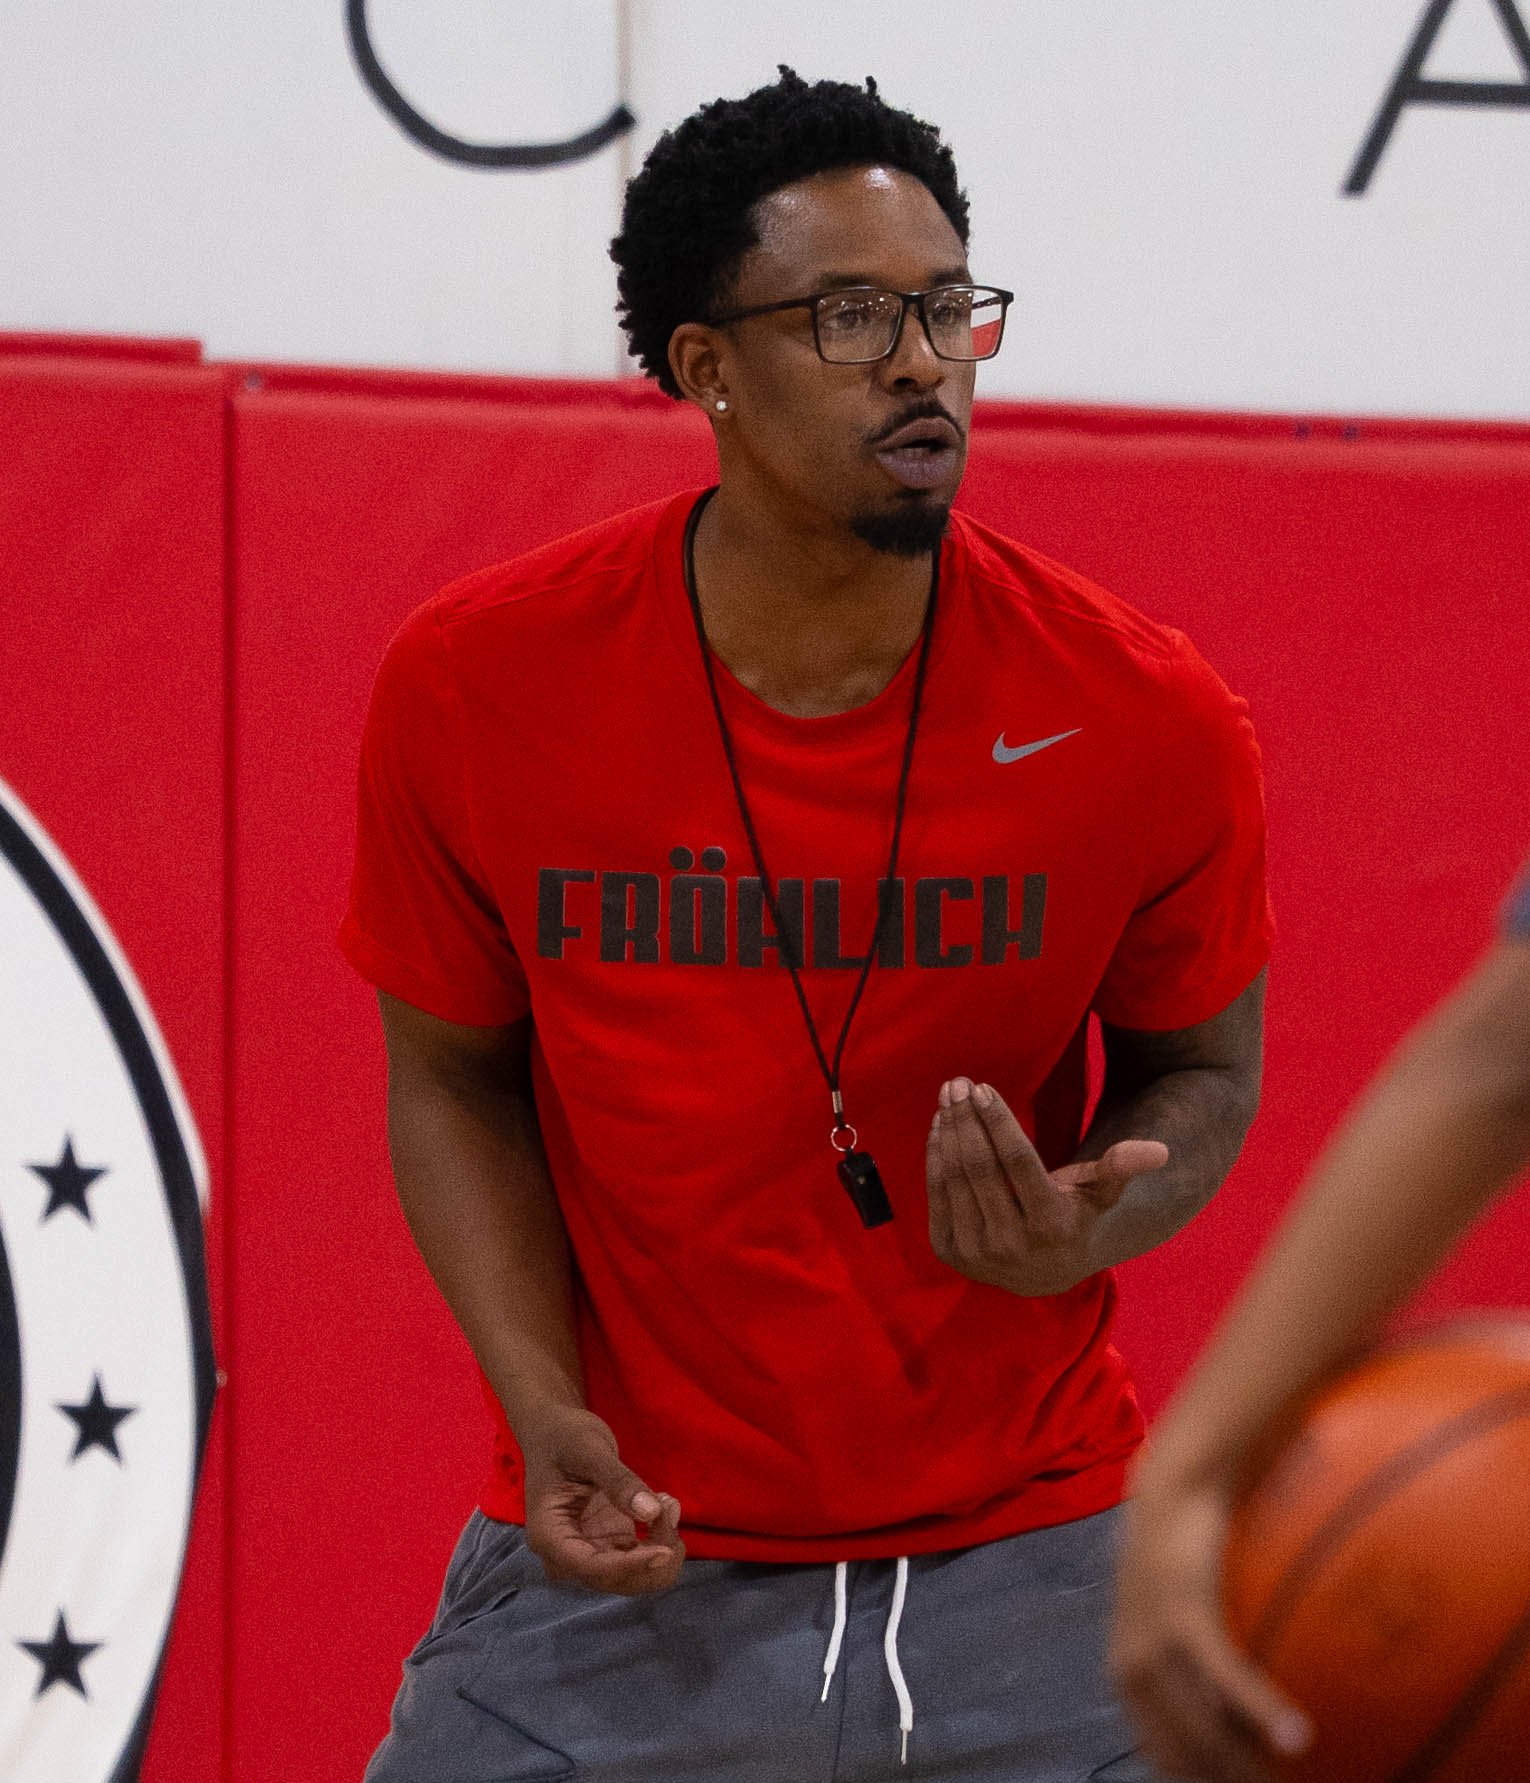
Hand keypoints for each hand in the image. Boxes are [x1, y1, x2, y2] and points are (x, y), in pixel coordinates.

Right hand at [519, 1406, 684, 1594]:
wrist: (555, 1432)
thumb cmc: (564, 1437)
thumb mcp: (590, 1450)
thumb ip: (619, 1481)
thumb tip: (651, 1512)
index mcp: (549, 1535)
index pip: (591, 1568)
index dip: (630, 1566)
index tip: (666, 1551)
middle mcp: (566, 1554)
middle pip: (615, 1580)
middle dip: (652, 1553)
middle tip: (668, 1506)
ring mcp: (587, 1551)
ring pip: (631, 1576)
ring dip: (660, 1548)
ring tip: (668, 1503)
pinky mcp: (606, 1544)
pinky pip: (638, 1558)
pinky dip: (658, 1540)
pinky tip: (664, 1505)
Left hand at [925, 1076, 1168, 1294]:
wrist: (1045, 1270)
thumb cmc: (1077, 1215)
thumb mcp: (1102, 1193)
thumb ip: (1122, 1168)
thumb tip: (1158, 1150)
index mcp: (1051, 1227)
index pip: (1017, 1163)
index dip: (998, 1121)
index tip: (982, 1088)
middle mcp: (1011, 1245)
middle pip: (979, 1166)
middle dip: (967, 1118)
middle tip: (958, 1083)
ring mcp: (976, 1253)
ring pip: (954, 1177)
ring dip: (948, 1130)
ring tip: (948, 1096)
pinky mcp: (949, 1251)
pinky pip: (936, 1193)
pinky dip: (936, 1154)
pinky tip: (941, 1125)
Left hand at [1110, 1472, 1311, 1780]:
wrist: (1171, 1490)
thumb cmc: (1186, 1557)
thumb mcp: (1184, 1621)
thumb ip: (1206, 1671)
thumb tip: (1247, 1718)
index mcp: (1131, 1681)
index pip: (1165, 1761)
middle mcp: (1134, 1672)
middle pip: (1186, 1759)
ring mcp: (1155, 1645)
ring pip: (1205, 1731)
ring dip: (1250, 1767)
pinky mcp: (1183, 1615)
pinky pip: (1227, 1677)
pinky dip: (1262, 1712)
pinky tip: (1299, 1738)